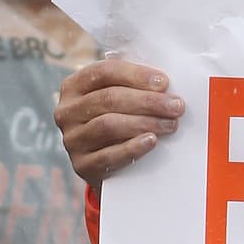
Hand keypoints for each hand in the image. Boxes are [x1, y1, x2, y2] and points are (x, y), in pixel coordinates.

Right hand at [54, 59, 183, 185]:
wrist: (110, 171)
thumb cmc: (119, 123)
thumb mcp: (118, 101)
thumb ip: (133, 87)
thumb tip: (164, 83)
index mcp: (74, 86)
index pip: (103, 72)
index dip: (135, 75)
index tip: (164, 82)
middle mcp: (67, 111)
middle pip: (109, 98)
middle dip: (148, 101)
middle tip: (176, 106)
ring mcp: (72, 139)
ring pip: (108, 125)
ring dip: (144, 122)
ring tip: (170, 124)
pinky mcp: (82, 165)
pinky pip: (108, 155)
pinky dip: (133, 147)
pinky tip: (152, 141)